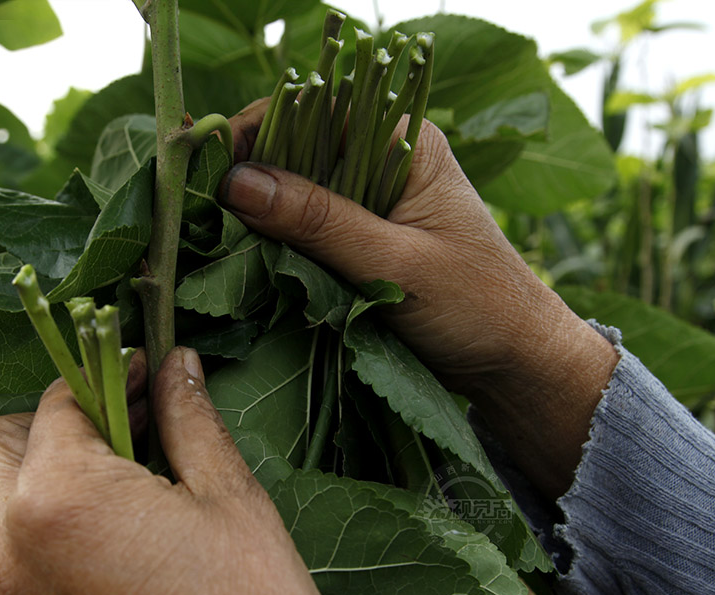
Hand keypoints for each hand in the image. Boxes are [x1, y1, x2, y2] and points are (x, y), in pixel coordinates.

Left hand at [0, 348, 378, 594]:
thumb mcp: (230, 497)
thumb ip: (188, 419)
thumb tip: (177, 364)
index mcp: (57, 495)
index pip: (55, 402)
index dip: (106, 377)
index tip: (143, 376)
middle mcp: (8, 553)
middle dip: (45, 430)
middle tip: (116, 440)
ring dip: (42, 500)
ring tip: (120, 517)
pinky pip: (13, 593)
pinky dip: (48, 571)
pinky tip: (114, 585)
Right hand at [223, 100, 619, 497]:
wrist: (516, 363)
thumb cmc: (479, 307)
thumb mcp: (396, 263)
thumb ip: (320, 222)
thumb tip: (239, 183)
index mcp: (403, 141)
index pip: (311, 110)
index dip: (253, 132)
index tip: (206, 171)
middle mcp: (381, 160)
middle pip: (293, 149)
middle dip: (246, 178)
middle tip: (198, 214)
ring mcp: (368, 202)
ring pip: (292, 193)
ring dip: (256, 218)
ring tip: (211, 241)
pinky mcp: (358, 242)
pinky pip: (302, 232)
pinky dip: (274, 247)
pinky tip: (245, 264)